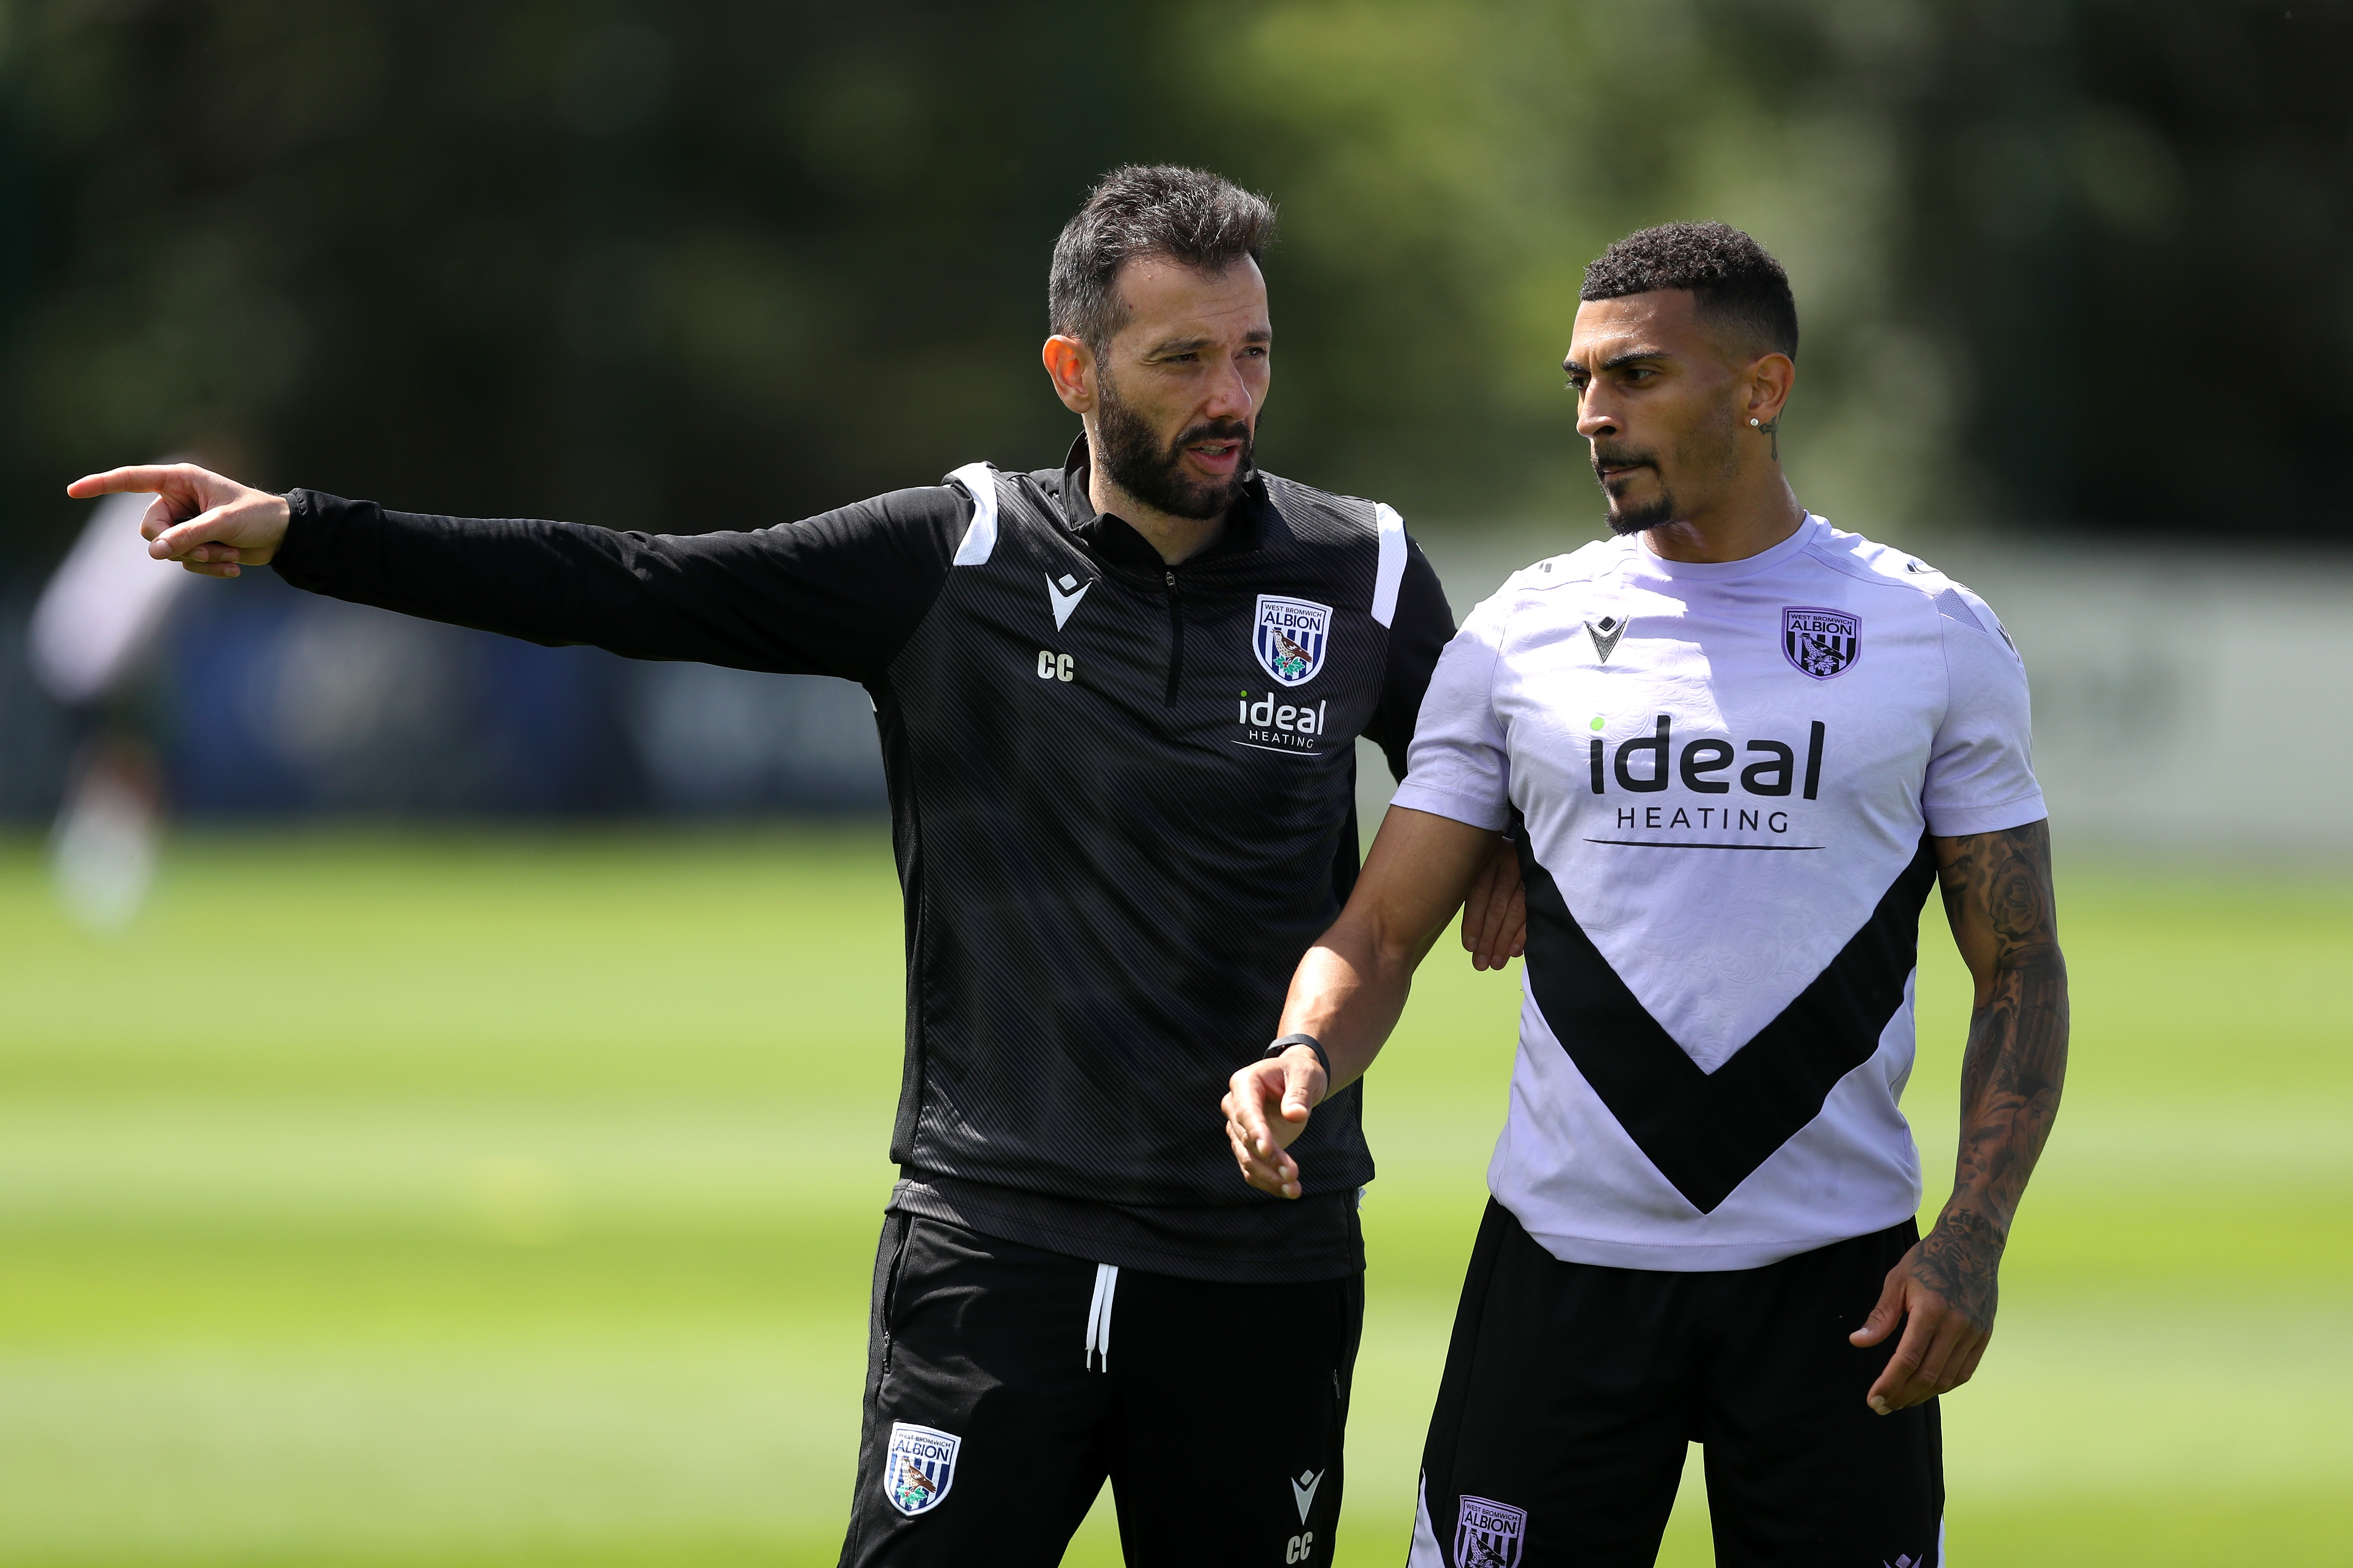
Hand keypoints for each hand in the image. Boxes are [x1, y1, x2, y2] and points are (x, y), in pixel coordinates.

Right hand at [66, 463, 291, 578]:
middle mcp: (176, 499)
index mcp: (180, 480)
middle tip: (212, 547)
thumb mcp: (223, 523)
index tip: (72, 491)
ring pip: (166, 550)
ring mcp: (182, 523)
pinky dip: (207, 566)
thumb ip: (188, 535)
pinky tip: (234, 566)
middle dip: (177, 544)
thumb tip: (154, 551)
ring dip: (199, 557)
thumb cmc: (259, 516)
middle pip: (149, 528)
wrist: (284, 536)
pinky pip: (183, 561)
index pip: (131, 480)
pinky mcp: (192, 543)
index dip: (101, 484)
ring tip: (229, 552)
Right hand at [1221, 1045, 1326, 1198]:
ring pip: (1247, 1159)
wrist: (1295, 1081)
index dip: (1256, 1132)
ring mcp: (1239, 1129)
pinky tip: (1287, 1191)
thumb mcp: (1305, 1074)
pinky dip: (1268, 1182)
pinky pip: (1252, 1169)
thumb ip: (1300, 1093)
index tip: (1268, 1150)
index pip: (1246, 1111)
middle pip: (1246, 1140)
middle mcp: (1235, 1107)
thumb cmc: (1300, 1073)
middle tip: (1293, 1175)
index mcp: (1244, 1083)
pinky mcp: (1248, 1147)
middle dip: (1269, 1159)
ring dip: (1269, 1177)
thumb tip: (1295, 1115)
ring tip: (1293, 1189)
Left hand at [1459, 837, 1525, 970]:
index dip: (1473, 921)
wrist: (1533, 842)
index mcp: (1489, 856)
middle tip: (1481, 963)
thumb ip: (1478, 894)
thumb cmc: (1498, 863)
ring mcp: (1531, 871)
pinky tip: (1514, 951)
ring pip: (1516, 910)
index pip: (1479, 893)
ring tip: (1496, 962)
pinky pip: (1534, 911)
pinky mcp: (1546, 883)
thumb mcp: (1483, 867)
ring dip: (1505, 940)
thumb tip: (1470, 936)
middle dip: (1488, 937)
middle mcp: (1511, 861)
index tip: (1469, 946)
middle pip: (1497, 905)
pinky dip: (1524, 933)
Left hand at [1849, 1221, 1997, 1413]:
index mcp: (1931, 1310)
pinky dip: (1944, 1385)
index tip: (1873, 1399)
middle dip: (1902, 1396)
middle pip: (1928, 1376)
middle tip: (1881, 1406)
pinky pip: (1964, 1371)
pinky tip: (1926, 1388)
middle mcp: (1957, 1325)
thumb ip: (1880, 1316)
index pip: (1908, 1359)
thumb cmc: (1928, 1260)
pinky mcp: (1984, 1335)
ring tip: (1900, 1400)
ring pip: (1947, 1379)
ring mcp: (1974, 1332)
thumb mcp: (1897, 1280)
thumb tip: (1857, 1343)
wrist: (1972, 1244)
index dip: (1889, 1383)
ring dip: (1922, 1395)